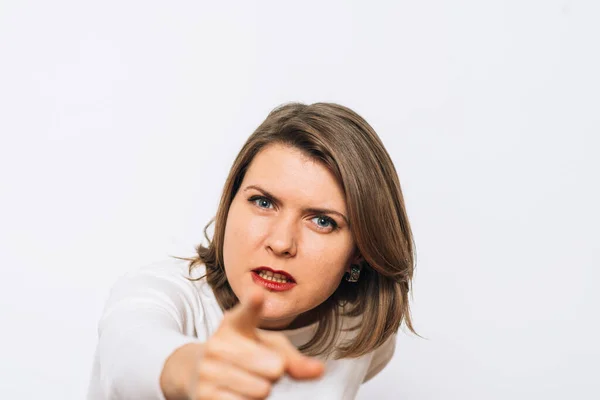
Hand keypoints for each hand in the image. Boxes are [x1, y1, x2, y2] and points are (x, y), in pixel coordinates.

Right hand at [163, 288, 324, 399]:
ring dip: (262, 390)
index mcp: (235, 323)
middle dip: (274, 372)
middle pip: (273, 367)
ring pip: (261, 390)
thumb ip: (293, 358)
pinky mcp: (203, 395)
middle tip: (261, 368)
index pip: (247, 312)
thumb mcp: (267, 347)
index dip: (253, 304)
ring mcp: (208, 369)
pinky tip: (236, 392)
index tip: (258, 295)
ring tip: (248, 380)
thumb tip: (319, 370)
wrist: (195, 370)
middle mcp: (218, 343)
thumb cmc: (243, 354)